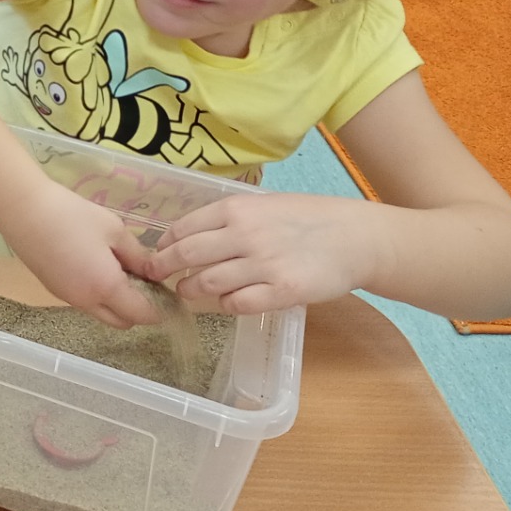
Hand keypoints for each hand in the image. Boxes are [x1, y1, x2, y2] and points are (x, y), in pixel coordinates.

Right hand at [0, 182, 161, 328]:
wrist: (21, 210)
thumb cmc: (71, 215)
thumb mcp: (113, 229)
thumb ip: (138, 255)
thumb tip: (154, 272)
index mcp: (107, 288)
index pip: (144, 315)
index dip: (161, 307)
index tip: (167, 289)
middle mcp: (87, 302)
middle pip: (123, 322)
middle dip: (139, 309)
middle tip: (143, 280)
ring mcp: (67, 298)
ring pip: (102, 313)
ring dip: (116, 303)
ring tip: (116, 269)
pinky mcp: (53, 289)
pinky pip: (84, 302)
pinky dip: (96, 294)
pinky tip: (92, 265)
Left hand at [145, 193, 383, 314]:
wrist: (355, 237)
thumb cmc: (307, 218)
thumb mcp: (263, 204)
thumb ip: (228, 219)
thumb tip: (186, 235)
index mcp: (236, 209)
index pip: (183, 228)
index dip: (164, 245)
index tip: (157, 254)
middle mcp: (245, 235)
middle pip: (187, 256)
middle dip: (164, 268)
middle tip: (156, 277)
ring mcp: (263, 265)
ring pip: (207, 283)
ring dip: (191, 290)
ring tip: (188, 291)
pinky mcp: (282, 292)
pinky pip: (238, 304)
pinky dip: (225, 305)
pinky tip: (227, 301)